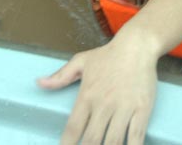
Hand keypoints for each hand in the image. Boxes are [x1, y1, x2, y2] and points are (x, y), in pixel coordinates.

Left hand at [38, 33, 157, 143]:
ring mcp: (123, 109)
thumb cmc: (108, 54)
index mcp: (87, 95)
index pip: (73, 128)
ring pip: (113, 142)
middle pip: (92, 141)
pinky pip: (136, 137)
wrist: (137, 46)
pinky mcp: (142, 110)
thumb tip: (39, 83)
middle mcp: (103, 105)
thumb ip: (60, 76)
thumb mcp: (81, 62)